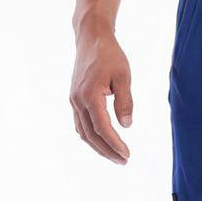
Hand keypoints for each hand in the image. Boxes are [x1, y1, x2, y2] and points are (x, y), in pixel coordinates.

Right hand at [69, 25, 131, 163]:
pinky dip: (91, 137)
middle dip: (108, 151)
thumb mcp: (123, 76)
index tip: (127, 154)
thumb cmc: (110, 55)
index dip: (115, 144)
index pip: (102, 128)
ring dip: (99, 147)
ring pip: (83, 132)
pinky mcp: (75, 99)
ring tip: (115, 157)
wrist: (91, 39)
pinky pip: (81, 125)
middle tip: (124, 161)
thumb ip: (125, 101)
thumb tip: (126, 125)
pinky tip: (103, 144)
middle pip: (91, 135)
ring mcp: (74, 100)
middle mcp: (78, 100)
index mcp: (89, 95)